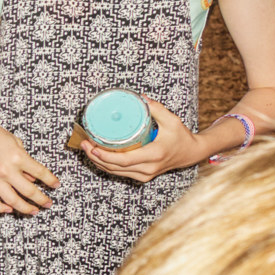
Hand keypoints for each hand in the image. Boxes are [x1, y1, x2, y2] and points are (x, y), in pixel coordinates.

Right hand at [0, 113, 56, 213]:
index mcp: (17, 157)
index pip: (40, 173)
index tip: (56, 185)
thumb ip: (24, 158)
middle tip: (48, 204)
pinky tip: (9, 209)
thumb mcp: (13, 141)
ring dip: (26, 208)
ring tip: (33, 211)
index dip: (51, 180)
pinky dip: (2, 208)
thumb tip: (31, 177)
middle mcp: (6, 170)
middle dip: (42, 199)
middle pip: (29, 191)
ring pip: (13, 201)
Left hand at [76, 97, 196, 182]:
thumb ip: (156, 109)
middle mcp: (148, 168)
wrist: (190, 153)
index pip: (124, 160)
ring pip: (115, 172)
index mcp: (154, 155)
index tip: (92, 147)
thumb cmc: (181, 136)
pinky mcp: (142, 176)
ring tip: (86, 148)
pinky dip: (107, 166)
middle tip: (84, 144)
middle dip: (95, 157)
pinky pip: (120, 173)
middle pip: (114, 167)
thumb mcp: (172, 120)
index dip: (105, 156)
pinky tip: (97, 156)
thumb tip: (140, 98)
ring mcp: (145, 175)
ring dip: (98, 162)